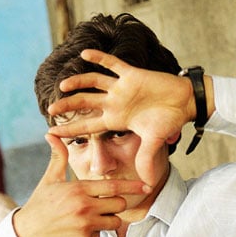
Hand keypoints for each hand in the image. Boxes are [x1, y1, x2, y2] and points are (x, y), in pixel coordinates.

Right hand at [13, 133, 150, 236]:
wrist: (27, 231)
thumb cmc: (40, 203)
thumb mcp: (50, 179)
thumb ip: (58, 157)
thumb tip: (51, 134)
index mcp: (79, 189)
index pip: (113, 186)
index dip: (132, 186)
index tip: (147, 186)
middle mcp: (84, 206)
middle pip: (119, 205)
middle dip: (116, 205)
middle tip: (102, 205)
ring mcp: (85, 225)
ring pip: (113, 222)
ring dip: (106, 220)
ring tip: (88, 218)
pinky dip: (92, 234)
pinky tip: (77, 230)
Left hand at [47, 49, 195, 185]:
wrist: (184, 103)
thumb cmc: (169, 121)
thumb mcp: (154, 142)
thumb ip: (146, 159)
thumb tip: (149, 183)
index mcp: (116, 119)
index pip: (88, 125)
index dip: (71, 129)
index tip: (52, 133)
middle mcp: (115, 103)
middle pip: (85, 103)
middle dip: (67, 106)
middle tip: (50, 109)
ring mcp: (122, 88)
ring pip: (94, 82)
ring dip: (78, 82)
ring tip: (63, 85)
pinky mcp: (132, 74)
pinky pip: (113, 63)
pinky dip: (100, 58)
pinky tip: (85, 53)